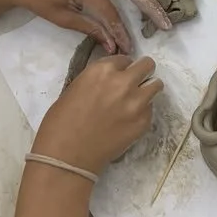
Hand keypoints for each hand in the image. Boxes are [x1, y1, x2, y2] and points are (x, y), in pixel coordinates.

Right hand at [33, 55, 162, 174]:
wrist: (67, 157)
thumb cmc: (60, 123)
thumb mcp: (75, 88)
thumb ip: (97, 79)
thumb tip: (110, 80)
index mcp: (102, 70)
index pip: (124, 59)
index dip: (121, 69)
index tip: (117, 77)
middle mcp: (124, 82)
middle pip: (147, 65)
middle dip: (141, 72)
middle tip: (133, 83)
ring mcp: (137, 102)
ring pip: (156, 85)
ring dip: (147, 89)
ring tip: (136, 100)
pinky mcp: (144, 122)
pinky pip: (151, 109)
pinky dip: (143, 112)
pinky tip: (128, 121)